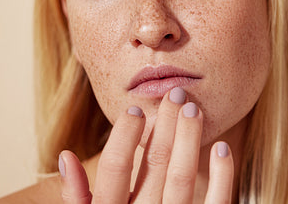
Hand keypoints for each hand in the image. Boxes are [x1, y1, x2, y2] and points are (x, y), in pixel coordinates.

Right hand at [58, 88, 233, 202]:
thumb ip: (77, 198)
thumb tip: (65, 156)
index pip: (114, 169)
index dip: (123, 136)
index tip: (136, 108)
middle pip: (153, 166)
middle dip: (165, 126)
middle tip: (174, 94)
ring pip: (182, 179)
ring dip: (189, 140)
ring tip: (193, 108)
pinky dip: (222, 176)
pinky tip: (222, 147)